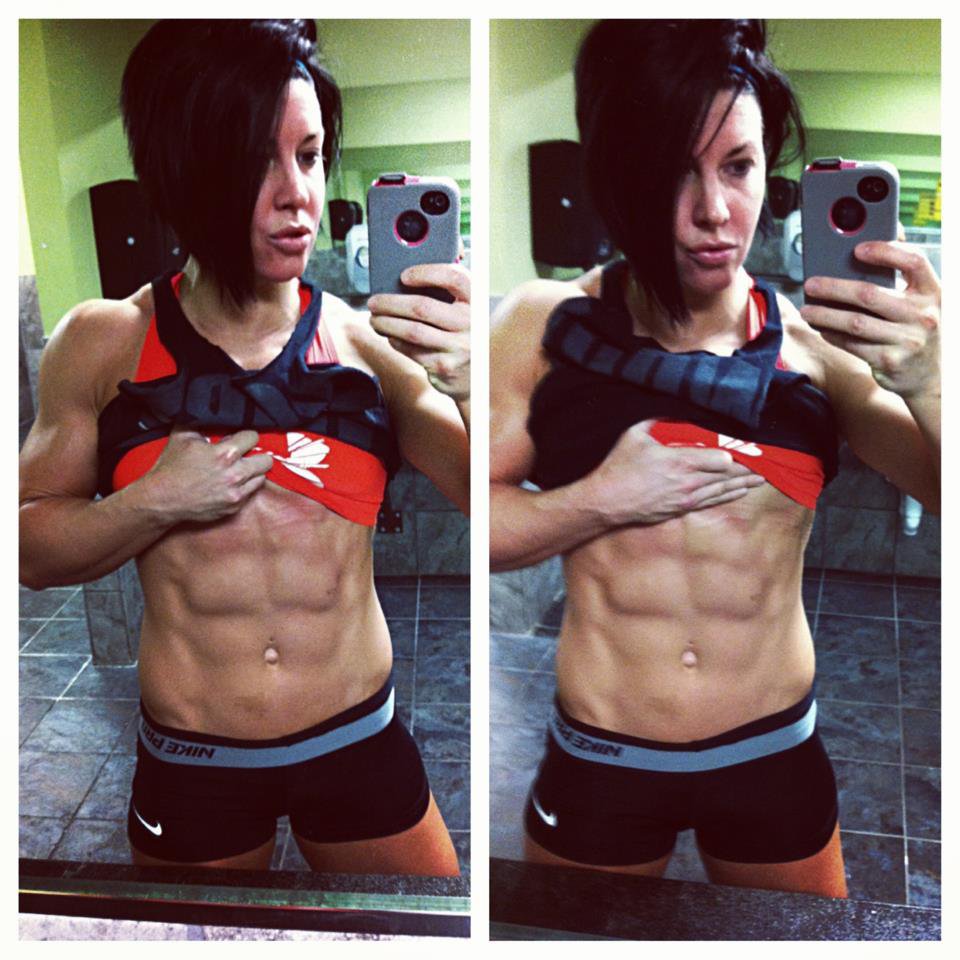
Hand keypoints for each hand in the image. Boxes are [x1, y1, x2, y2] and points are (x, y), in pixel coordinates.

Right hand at [140, 427, 273, 524]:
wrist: (162, 499)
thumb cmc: (171, 468)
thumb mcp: (181, 436)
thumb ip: (200, 422)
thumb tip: (209, 414)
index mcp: (224, 454)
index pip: (253, 437)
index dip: (246, 436)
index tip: (241, 439)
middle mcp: (234, 474)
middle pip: (266, 460)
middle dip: (256, 454)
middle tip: (245, 455)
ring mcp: (236, 493)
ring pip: (262, 477)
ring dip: (253, 472)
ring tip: (240, 469)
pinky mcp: (234, 507)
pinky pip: (252, 493)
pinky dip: (246, 486)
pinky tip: (233, 482)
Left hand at [367, 262, 469, 400]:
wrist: (482, 373)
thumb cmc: (468, 332)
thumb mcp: (469, 307)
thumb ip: (450, 291)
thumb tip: (408, 277)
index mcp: (479, 301)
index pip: (454, 278)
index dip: (426, 273)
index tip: (404, 276)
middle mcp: (472, 324)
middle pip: (422, 307)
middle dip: (391, 303)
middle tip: (374, 302)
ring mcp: (458, 348)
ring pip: (412, 331)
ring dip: (386, 323)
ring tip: (375, 319)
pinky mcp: (444, 367)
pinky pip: (412, 350)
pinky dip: (396, 341)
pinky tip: (391, 335)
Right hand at [584, 420, 765, 525]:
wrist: (606, 502)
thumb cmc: (617, 468)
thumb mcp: (633, 435)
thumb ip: (654, 420)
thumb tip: (668, 406)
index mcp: (680, 461)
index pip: (721, 459)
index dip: (736, 454)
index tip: (748, 447)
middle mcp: (688, 482)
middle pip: (727, 476)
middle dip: (747, 470)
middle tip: (766, 464)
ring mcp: (686, 498)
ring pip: (722, 491)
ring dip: (743, 484)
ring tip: (760, 479)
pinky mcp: (680, 509)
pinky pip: (711, 502)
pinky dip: (728, 496)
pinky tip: (738, 492)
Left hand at [801, 240, 940, 400]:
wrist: (932, 376)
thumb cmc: (920, 329)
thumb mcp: (924, 300)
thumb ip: (907, 272)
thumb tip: (892, 230)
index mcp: (934, 292)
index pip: (914, 261)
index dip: (886, 251)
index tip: (858, 249)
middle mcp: (924, 315)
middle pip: (869, 294)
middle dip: (834, 288)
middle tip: (811, 284)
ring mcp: (907, 340)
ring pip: (855, 323)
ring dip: (825, 315)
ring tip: (807, 310)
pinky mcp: (890, 361)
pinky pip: (852, 344)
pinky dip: (832, 335)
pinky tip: (821, 328)